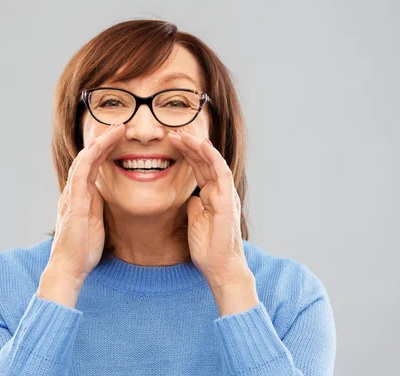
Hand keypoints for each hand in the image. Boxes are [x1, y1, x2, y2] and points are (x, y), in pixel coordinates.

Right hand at [42, 123, 124, 286]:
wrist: (69, 269)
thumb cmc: (83, 249)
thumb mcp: (96, 221)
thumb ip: (98, 205)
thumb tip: (105, 194)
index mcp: (80, 196)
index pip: (92, 166)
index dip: (105, 150)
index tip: (119, 137)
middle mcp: (73, 191)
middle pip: (87, 157)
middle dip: (103, 140)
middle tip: (119, 125)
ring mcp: (72, 196)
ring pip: (84, 160)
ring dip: (99, 142)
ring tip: (115, 128)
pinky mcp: (74, 203)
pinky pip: (80, 174)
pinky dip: (90, 157)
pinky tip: (101, 145)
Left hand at [168, 128, 252, 286]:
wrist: (220, 268)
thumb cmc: (208, 249)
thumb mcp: (195, 222)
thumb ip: (194, 207)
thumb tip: (189, 198)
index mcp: (212, 196)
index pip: (199, 168)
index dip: (186, 154)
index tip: (171, 142)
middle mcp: (220, 192)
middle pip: (204, 161)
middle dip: (189, 145)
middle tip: (173, 131)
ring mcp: (226, 194)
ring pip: (212, 162)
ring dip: (197, 146)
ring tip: (182, 133)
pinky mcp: (227, 200)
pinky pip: (221, 172)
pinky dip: (211, 157)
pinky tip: (201, 144)